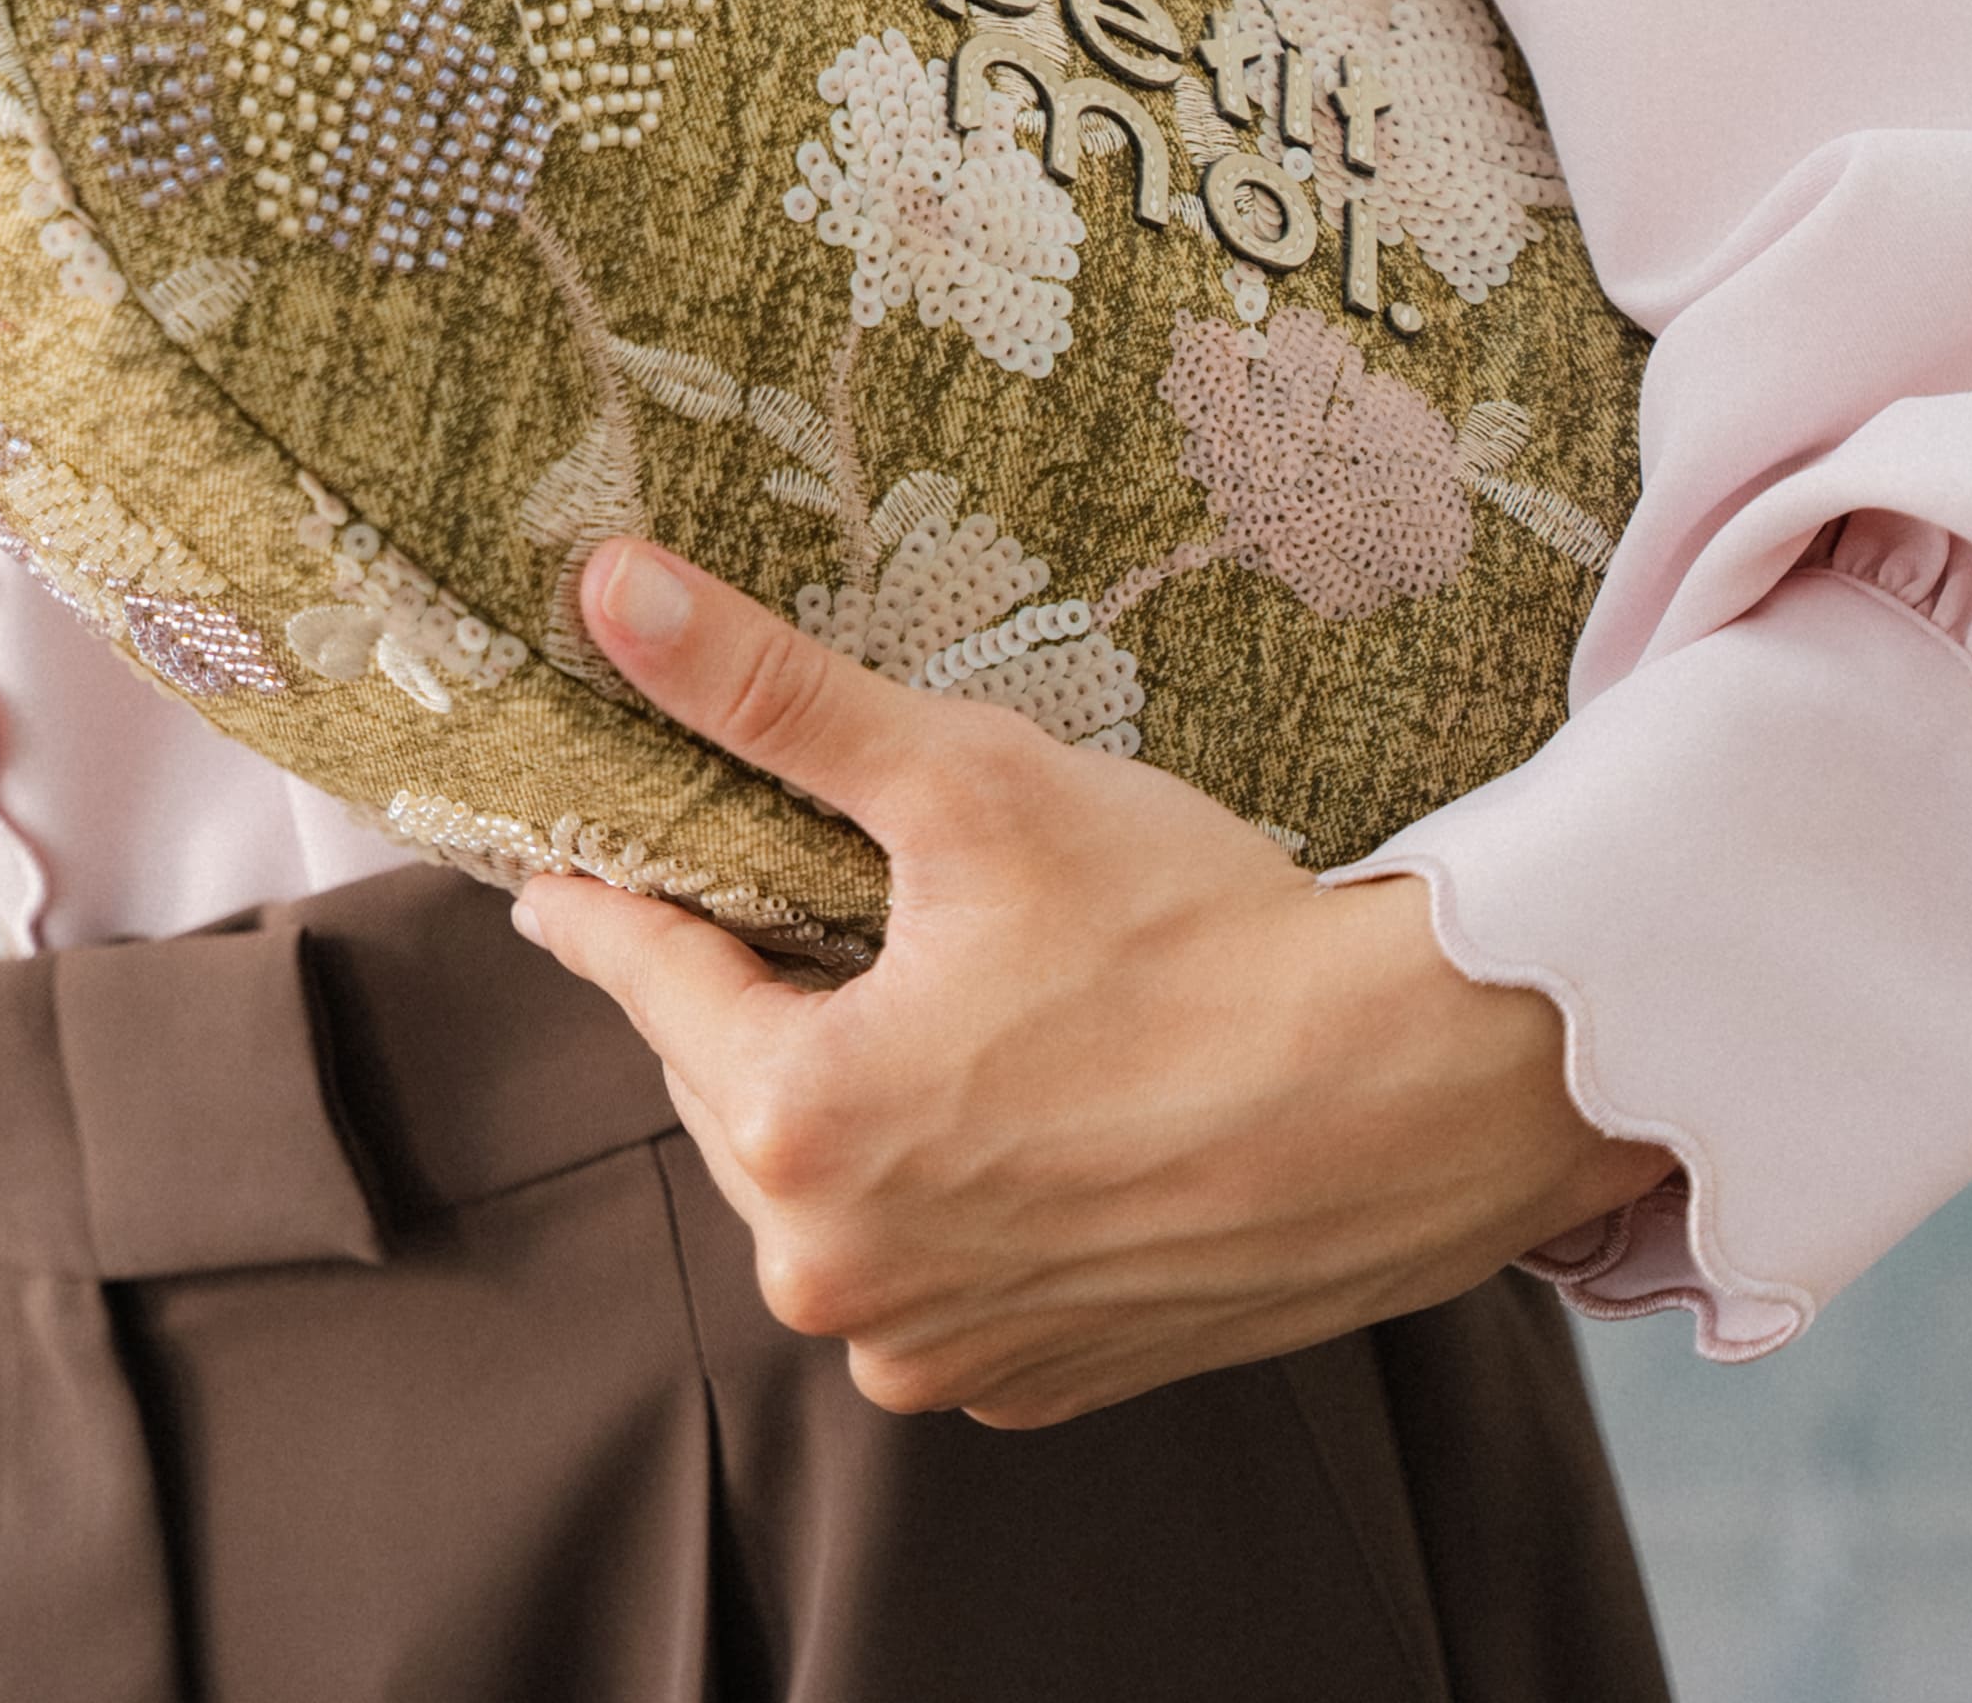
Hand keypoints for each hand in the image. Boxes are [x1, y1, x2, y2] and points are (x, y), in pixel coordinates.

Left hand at [513, 541, 1672, 1429]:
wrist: (1416, 1096)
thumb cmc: (1193, 934)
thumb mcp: (961, 780)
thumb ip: (768, 692)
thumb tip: (609, 588)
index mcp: (796, 1126)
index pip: (641, 975)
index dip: (602, 899)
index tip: (555, 873)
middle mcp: (840, 1276)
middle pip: (732, 1087)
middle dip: (753, 993)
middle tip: (793, 903)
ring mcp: (941, 1348)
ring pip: (829, 1189)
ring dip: (851, 1098)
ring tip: (931, 998)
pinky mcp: (1035, 1383)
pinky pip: (932, 1270)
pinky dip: (946, 1192)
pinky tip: (1018, 1109)